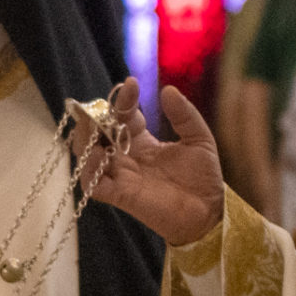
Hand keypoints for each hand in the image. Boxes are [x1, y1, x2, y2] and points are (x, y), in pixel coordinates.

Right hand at [76, 78, 224, 247]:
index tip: (131, 84)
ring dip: (86, 139)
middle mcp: (126, 156)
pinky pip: (93, 183)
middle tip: (98, 108)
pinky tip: (100, 154)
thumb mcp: (199, 139)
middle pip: (96, 133)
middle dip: (92, 117)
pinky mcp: (120, 195)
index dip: (124, 100)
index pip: (122, 116)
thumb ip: (184, 115)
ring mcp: (120, 175)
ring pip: (88, 155)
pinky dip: (89, 168)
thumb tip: (168, 90)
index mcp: (142, 141)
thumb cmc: (204, 178)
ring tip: (94, 126)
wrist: (209, 211)